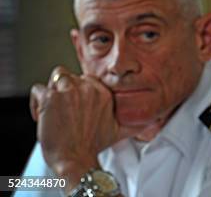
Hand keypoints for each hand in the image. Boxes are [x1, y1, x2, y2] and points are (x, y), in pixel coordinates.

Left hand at [29, 66, 138, 188]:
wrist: (76, 158)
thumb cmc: (93, 146)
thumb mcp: (119, 131)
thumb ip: (134, 123)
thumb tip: (150, 123)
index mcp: (103, 92)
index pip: (87, 79)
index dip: (80, 90)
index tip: (76, 105)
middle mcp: (87, 88)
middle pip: (71, 76)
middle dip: (65, 90)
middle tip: (63, 109)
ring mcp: (69, 91)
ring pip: (56, 77)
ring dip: (52, 91)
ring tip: (52, 108)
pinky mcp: (51, 98)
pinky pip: (38, 90)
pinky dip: (36, 102)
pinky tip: (41, 115)